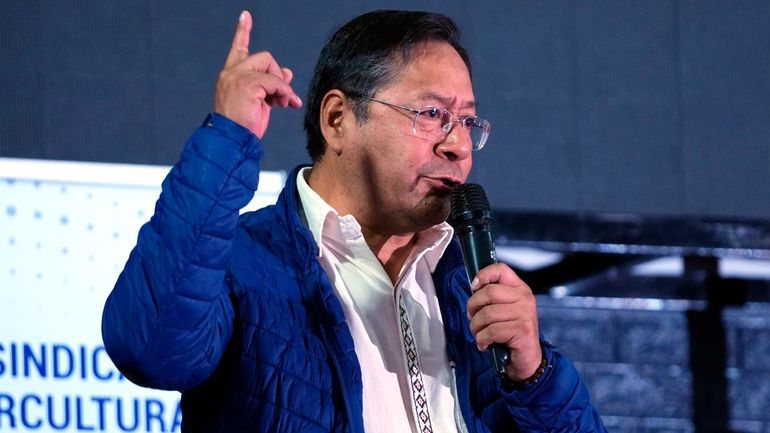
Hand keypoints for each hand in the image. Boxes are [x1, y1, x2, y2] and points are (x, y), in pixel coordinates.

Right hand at [214, 10, 302, 137]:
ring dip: (282, 86)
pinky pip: (276, 82)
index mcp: (231, 76)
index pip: (238, 49)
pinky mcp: (248, 85)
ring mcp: (238, 77)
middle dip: (277, 74)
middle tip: (281, 95)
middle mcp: (231, 73)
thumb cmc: (243, 125)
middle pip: (264, 57)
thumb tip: (286, 73)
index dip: (243, 32)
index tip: (246, 16)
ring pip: (271, 69)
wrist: (232, 140)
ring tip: (283, 102)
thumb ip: (270, 85)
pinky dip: (284, 92)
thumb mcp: (260, 101)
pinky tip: (284, 104)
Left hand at [466, 263, 542, 381]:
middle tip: (473, 318)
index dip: (483, 275)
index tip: (474, 288)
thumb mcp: (504, 310)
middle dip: (473, 307)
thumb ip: (492, 297)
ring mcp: (525, 314)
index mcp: (520, 289)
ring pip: (486, 313)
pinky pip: (491, 331)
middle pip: (488, 292)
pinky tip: (485, 344)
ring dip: (476, 327)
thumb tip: (473, 287)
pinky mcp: (522, 330)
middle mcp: (525, 298)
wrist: (527, 359)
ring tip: (479, 334)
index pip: (501, 270)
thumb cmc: (511, 334)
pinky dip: (482, 340)